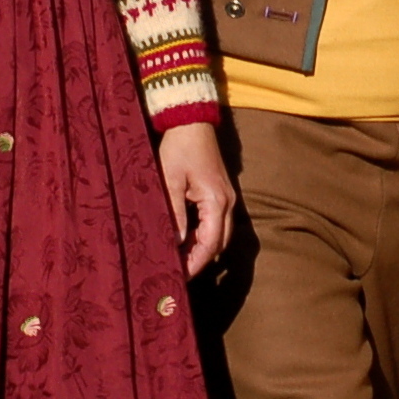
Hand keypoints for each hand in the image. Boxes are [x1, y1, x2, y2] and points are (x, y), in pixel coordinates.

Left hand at [157, 121, 235, 277]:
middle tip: (177, 273)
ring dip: (202, 249)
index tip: (179, 277)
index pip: (210, 244)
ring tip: (179, 259)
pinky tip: (185, 239)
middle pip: (219, 244)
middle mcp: (228, 203)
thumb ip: (174, 212)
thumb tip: (175, 242)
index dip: (195, 264)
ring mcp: (228, 198)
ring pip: (220, 235)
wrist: (192, 122)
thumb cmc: (179, 148)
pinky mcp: (221, 193)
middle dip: (200, 261)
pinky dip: (204, 236)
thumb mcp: (170, 180)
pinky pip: (217, 223)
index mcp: (216, 201)